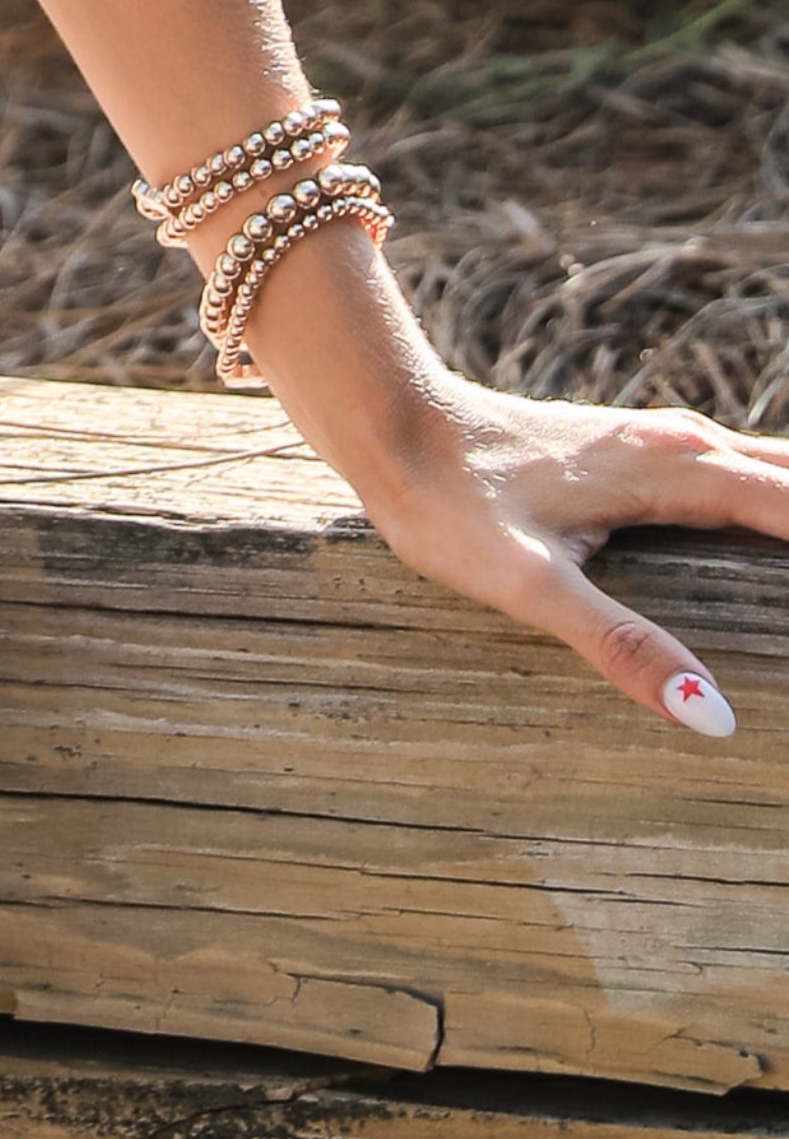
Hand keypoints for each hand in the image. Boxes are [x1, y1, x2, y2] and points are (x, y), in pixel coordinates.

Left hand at [348, 377, 788, 738]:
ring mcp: (670, 446)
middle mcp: (690, 447)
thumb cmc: (450, 502)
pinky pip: (751, 477)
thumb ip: (622, 649)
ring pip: (784, 473)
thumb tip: (716, 717)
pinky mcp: (647, 456)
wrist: (388, 421)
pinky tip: (783, 531)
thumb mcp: (530, 588)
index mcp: (683, 472)